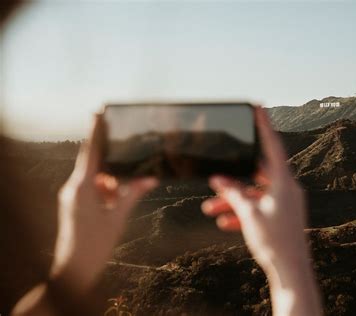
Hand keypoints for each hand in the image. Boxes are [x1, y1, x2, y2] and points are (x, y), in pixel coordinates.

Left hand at [50, 114, 157, 293]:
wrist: (74, 270)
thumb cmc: (95, 244)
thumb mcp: (118, 217)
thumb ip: (133, 194)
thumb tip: (151, 178)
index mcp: (82, 187)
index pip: (91, 152)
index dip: (95, 131)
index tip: (97, 113)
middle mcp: (73, 188)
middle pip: (95, 165)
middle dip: (112, 170)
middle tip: (122, 182)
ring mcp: (71, 196)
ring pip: (95, 179)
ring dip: (110, 185)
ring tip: (118, 204)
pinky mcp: (72, 204)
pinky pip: (91, 189)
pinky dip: (104, 193)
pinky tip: (113, 206)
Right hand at [201, 107, 321, 315]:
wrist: (291, 272)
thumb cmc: (274, 241)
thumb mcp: (249, 214)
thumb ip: (233, 194)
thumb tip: (219, 180)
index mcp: (284, 182)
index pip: (273, 146)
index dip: (264, 125)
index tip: (258, 107)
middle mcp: (286, 189)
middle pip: (256, 175)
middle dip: (232, 181)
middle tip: (214, 179)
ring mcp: (284, 203)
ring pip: (254, 194)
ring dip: (233, 200)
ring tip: (209, 209)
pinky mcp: (280, 216)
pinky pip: (259, 208)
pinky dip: (243, 212)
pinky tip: (224, 223)